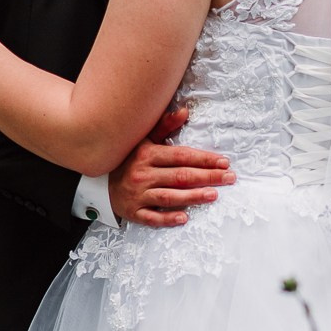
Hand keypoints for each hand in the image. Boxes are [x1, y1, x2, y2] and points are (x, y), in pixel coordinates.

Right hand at [108, 107, 233, 227]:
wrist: (101, 183)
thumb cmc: (129, 159)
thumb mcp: (144, 139)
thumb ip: (165, 126)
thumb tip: (185, 111)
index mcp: (148, 154)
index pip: (181, 156)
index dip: (203, 159)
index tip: (224, 162)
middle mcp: (143, 174)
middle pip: (180, 176)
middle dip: (207, 177)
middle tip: (229, 178)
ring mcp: (138, 194)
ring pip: (169, 196)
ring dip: (193, 196)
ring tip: (214, 195)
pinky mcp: (134, 212)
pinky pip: (152, 217)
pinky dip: (167, 218)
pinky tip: (184, 218)